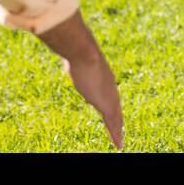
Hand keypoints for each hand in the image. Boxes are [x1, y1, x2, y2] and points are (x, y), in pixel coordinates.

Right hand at [37, 10, 123, 147]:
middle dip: (117, 118)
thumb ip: (71, 52)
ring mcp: (109, 95)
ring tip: (119, 141)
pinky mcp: (106, 103)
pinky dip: (116, 134)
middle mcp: (109, 86)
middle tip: (119, 129)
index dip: (109, 102)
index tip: (111, 110)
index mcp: (102, 76)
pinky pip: (112, 122)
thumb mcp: (74, 53)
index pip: (107, 92)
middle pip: (114, 106)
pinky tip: (118, 143)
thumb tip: (64, 41)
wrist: (83, 51)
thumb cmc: (76, 49)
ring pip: (115, 117)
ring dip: (117, 130)